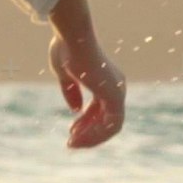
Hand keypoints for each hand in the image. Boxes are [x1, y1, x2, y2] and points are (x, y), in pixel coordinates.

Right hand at [49, 26, 125, 149]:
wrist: (72, 38)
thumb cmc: (66, 49)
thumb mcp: (64, 74)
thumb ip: (71, 91)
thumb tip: (76, 109)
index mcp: (105, 79)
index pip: (100, 108)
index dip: (86, 121)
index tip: (71, 130)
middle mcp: (115, 86)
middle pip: (106, 119)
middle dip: (89, 132)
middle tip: (71, 142)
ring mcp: (117, 92)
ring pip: (110, 126)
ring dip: (92, 138)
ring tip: (73, 144)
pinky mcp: (115, 97)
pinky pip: (111, 125)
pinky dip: (96, 135)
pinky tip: (79, 138)